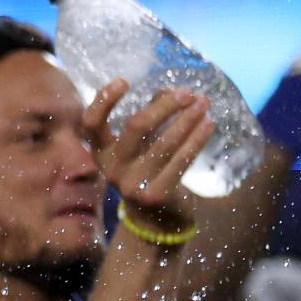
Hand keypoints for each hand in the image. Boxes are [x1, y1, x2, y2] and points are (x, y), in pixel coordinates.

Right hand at [82, 81, 214, 234]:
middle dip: (165, 106)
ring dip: (188, 119)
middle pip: (136, 126)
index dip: (104, 100)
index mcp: (102, 153)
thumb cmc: (150, 169)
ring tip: (205, 103)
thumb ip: (153, 116)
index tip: (124, 81)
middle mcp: (112, 168)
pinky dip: (197, 138)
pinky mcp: (156, 194)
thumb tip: (173, 92)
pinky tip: (209, 124)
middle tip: (188, 93)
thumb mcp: (144, 144)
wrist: (157, 219)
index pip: (91, 124)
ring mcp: (132, 184)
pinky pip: (181, 160)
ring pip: (164, 142)